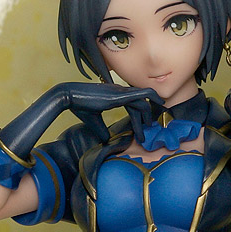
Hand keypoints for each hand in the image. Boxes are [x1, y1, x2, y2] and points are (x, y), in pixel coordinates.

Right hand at [45, 81, 163, 142]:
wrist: (70, 96)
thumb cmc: (79, 107)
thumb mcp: (94, 122)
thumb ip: (102, 130)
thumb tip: (106, 140)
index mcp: (113, 95)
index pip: (131, 106)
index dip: (136, 118)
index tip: (139, 131)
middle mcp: (119, 91)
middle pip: (137, 105)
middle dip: (143, 119)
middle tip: (147, 131)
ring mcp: (121, 91)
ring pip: (141, 102)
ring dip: (146, 115)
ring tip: (149, 127)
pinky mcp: (120, 94)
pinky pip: (142, 93)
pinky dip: (153, 96)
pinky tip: (160, 101)